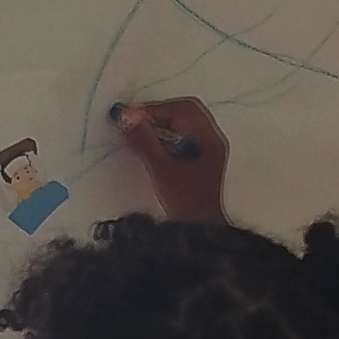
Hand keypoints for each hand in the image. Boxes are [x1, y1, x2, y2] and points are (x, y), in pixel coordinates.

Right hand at [109, 98, 228, 224]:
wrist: (200, 229)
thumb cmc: (186, 203)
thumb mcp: (162, 170)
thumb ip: (145, 142)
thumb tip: (126, 117)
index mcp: (209, 139)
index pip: (182, 110)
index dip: (154, 109)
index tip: (130, 117)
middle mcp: (211, 139)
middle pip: (184, 111)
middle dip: (157, 112)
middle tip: (133, 120)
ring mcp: (207, 147)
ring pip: (182, 121)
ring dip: (159, 122)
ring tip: (137, 130)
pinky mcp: (199, 156)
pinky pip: (182, 134)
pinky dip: (164, 133)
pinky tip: (148, 142)